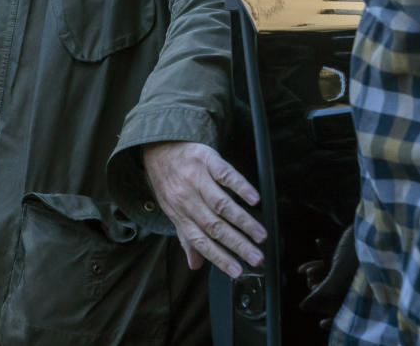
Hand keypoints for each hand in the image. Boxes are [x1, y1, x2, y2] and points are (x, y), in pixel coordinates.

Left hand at [142, 140, 266, 276]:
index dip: (219, 258)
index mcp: (180, 214)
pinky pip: (225, 175)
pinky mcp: (206, 159)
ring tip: (260, 235)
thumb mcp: (173, 211)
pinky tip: (253, 199)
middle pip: (214, 226)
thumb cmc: (170, 183)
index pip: (201, 241)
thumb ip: (187, 238)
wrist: (159, 148)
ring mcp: (197, 178)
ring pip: (221, 204)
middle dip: (237, 244)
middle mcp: (187, 199)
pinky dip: (240, 187)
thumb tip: (195, 264)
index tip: (237, 271)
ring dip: (243, 221)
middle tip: (257, 257)